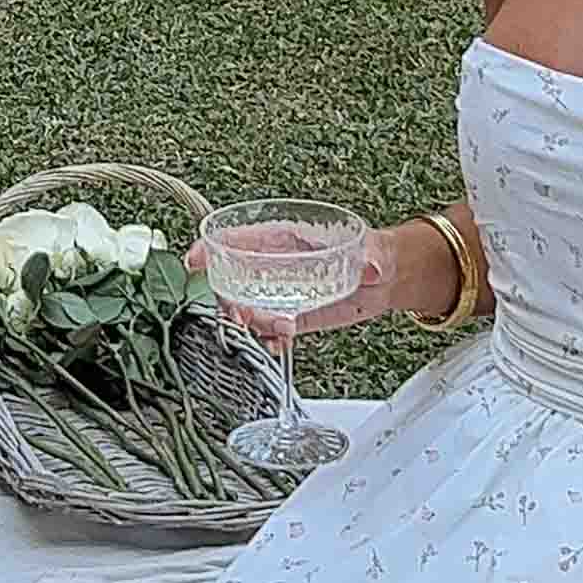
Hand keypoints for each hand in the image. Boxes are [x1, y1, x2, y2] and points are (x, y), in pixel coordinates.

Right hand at [186, 229, 403, 347]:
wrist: (387, 279)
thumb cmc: (372, 251)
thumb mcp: (372, 250)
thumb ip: (370, 257)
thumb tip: (370, 266)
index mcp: (284, 238)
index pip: (237, 239)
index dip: (211, 248)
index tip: (194, 261)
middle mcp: (275, 265)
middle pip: (232, 279)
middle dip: (227, 299)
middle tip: (240, 317)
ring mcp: (280, 291)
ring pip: (244, 307)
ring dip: (250, 324)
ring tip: (279, 330)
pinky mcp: (291, 313)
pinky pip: (265, 328)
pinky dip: (266, 339)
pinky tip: (279, 343)